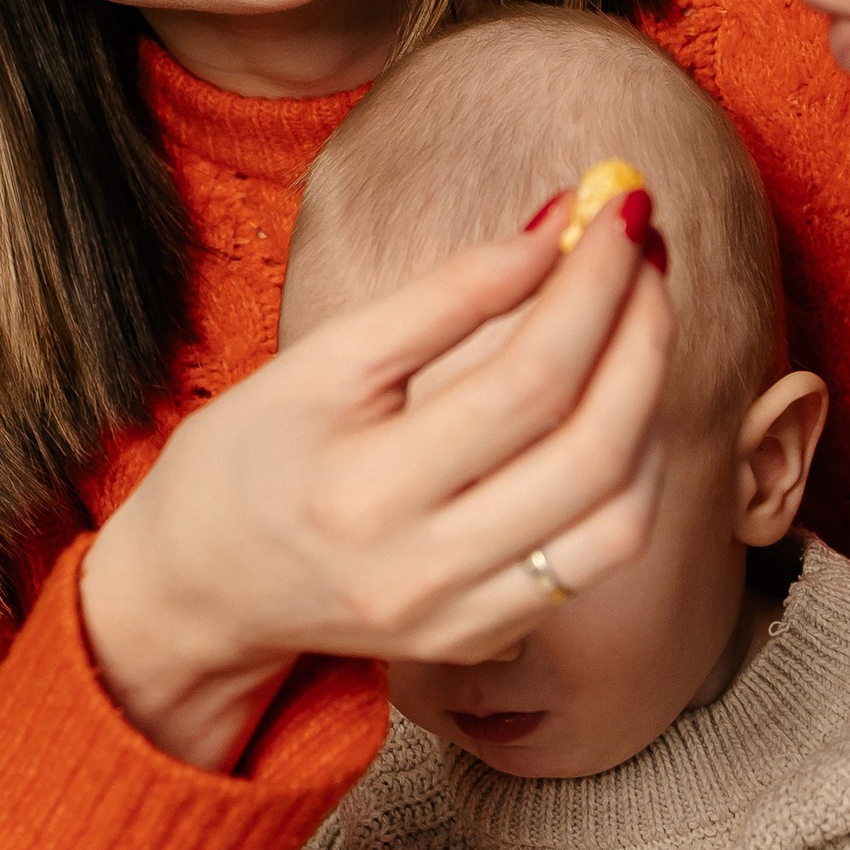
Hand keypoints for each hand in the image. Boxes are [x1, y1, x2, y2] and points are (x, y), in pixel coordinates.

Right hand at [83, 196, 670, 770]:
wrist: (197, 586)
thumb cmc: (248, 456)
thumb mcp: (322, 362)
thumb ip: (444, 298)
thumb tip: (556, 226)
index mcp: (364, 489)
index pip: (525, 381)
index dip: (589, 286)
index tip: (614, 208)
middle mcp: (420, 571)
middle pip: (589, 450)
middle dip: (640, 334)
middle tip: (644, 251)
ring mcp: (458, 621)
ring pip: (618, 520)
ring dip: (653, 407)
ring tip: (642, 320)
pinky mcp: (481, 640)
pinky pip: (597, 562)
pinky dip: (631, 474)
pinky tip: (620, 405)